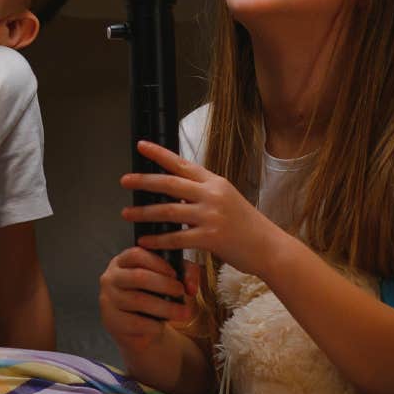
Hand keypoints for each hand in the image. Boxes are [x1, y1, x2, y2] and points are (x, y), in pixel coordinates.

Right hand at [98, 247, 198, 352]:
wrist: (138, 326)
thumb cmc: (153, 295)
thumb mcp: (169, 278)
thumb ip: (184, 274)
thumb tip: (191, 287)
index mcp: (121, 262)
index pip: (136, 254)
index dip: (157, 263)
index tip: (175, 273)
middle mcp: (110, 278)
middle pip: (138, 276)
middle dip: (164, 284)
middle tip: (181, 292)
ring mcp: (108, 299)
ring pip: (138, 300)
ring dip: (165, 307)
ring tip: (182, 312)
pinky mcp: (111, 321)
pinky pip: (135, 322)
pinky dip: (153, 324)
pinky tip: (163, 325)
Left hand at [122, 140, 285, 277]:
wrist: (269, 247)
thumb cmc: (247, 226)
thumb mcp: (227, 199)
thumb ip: (203, 193)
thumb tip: (177, 190)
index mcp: (215, 182)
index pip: (182, 163)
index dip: (159, 154)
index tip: (141, 146)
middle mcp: (212, 194)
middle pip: (170, 183)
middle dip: (144, 181)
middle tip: (125, 181)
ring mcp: (211, 215)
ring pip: (169, 211)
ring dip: (144, 213)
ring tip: (127, 213)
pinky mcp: (211, 237)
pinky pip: (176, 238)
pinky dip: (158, 240)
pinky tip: (145, 240)